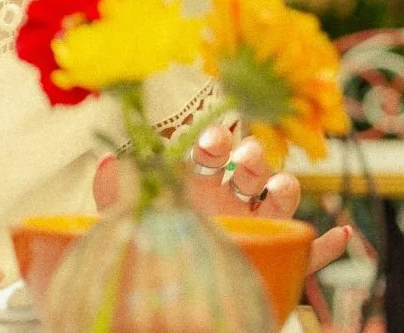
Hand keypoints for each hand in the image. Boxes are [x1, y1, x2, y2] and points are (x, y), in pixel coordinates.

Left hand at [92, 123, 350, 274]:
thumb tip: (107, 159)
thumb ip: (116, 192)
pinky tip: (338, 234)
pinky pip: (310, 255)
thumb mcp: (128, 223)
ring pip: (281, 202)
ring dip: (285, 189)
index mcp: (200, 185)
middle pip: (250, 169)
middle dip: (252, 158)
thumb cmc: (150, 252)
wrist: (169, 302)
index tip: (211, 142)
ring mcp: (258, 230)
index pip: (213, 153)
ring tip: (281, 187)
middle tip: (244, 159)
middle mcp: (232, 201)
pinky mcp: (279, 264)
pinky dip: (327, 245)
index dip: (215, 142)